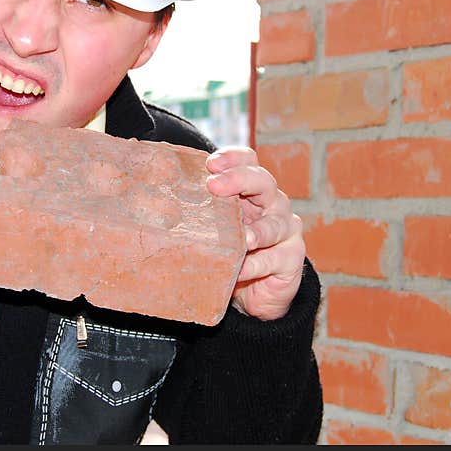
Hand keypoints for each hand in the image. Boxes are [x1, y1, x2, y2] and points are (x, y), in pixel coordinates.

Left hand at [206, 147, 304, 320]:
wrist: (255, 293)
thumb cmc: (231, 253)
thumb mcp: (216, 228)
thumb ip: (202, 212)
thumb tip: (159, 200)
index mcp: (253, 190)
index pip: (248, 162)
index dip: (232, 158)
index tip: (210, 164)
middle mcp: (273, 205)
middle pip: (263, 182)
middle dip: (239, 180)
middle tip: (214, 186)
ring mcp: (286, 230)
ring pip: (275, 224)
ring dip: (258, 230)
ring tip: (243, 238)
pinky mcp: (291, 258)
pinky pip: (275, 259)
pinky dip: (256, 265)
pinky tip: (241, 270)